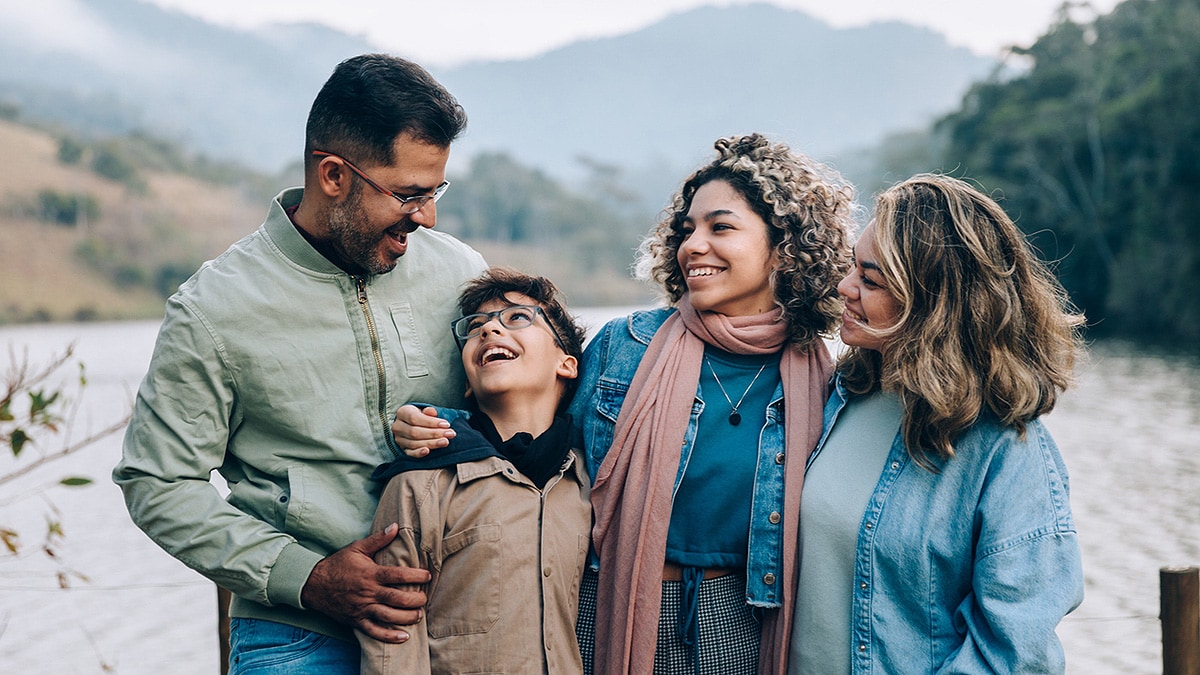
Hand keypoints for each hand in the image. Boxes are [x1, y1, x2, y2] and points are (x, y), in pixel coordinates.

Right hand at [301, 524, 430, 642]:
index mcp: (370, 574)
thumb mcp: (357, 548)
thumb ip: (378, 539)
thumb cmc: (338, 564)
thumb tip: (396, 526)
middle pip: (397, 599)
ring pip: (389, 617)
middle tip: (425, 598)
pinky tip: (404, 637)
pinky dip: (389, 636)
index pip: (398, 576)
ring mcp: (362, 608)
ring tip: (419, 615)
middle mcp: (368, 593)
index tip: (428, 576)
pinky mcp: (356, 621)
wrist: (314, 584)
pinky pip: (374, 631)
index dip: (416, 576)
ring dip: (407, 618)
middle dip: (415, 600)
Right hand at [391, 405, 454, 457]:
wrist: (413, 424)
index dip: (431, 422)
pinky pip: (410, 453)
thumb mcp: (425, 410)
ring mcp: (399, 439)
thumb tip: (432, 412)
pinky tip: (428, 451)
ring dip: (431, 443)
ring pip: (414, 443)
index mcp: (403, 412)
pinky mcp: (403, 450)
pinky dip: (418, 453)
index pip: (415, 418)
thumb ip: (429, 411)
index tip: (446, 424)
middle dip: (434, 434)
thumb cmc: (422, 416)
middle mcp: (398, 426)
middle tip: (450, 434)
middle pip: (415, 432)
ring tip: (445, 442)